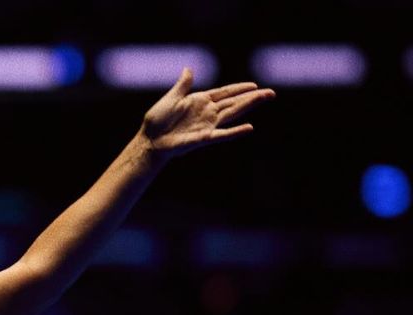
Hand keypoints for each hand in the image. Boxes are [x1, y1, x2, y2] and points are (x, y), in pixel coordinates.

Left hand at [140, 67, 276, 162]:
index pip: (225, 93)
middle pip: (234, 102)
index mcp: (200, 101)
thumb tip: (188, 69)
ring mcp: (207, 125)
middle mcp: (207, 112)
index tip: (254, 85)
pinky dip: (235, 132)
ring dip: (249, 107)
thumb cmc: (157, 120)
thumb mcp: (171, 98)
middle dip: (252, 97)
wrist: (149, 140)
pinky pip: (222, 134)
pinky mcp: (203, 137)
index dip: (239, 89)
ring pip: (233, 113)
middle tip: (271, 93)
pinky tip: (249, 128)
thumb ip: (183, 85)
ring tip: (265, 100)